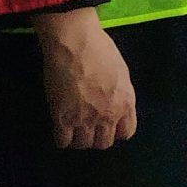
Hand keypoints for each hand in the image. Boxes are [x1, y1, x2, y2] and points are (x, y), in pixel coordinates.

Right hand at [34, 10, 136, 149]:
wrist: (75, 42)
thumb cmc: (99, 47)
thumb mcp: (120, 71)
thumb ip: (119, 92)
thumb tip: (114, 101)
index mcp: (125, 102)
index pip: (126, 132)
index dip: (116, 131)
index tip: (107, 125)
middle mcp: (108, 115)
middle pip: (103, 143)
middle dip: (96, 135)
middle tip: (87, 124)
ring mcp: (85, 119)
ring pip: (83, 145)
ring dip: (78, 137)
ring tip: (72, 125)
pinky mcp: (63, 118)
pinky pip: (62, 141)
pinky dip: (61, 137)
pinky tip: (60, 125)